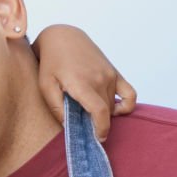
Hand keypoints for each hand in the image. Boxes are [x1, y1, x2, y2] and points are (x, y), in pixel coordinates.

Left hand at [33, 24, 136, 141]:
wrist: (62, 37)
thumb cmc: (50, 64)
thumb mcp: (45, 87)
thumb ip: (57, 108)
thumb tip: (69, 127)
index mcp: (82, 84)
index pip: (100, 112)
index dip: (100, 130)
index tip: (97, 139)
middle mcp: (100, 79)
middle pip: (105, 112)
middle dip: (95, 123)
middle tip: (81, 126)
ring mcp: (110, 75)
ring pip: (112, 106)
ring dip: (103, 114)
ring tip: (86, 112)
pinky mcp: (115, 72)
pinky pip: (130, 94)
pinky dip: (126, 106)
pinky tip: (114, 110)